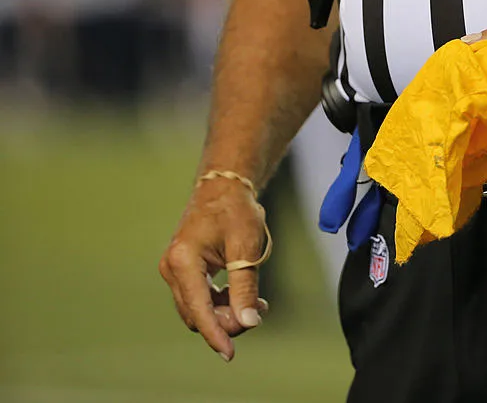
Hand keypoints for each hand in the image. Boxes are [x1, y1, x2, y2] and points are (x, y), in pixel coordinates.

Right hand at [159, 176, 269, 360]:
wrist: (224, 186)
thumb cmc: (235, 210)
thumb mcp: (246, 247)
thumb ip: (246, 286)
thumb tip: (248, 322)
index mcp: (183, 261)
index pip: (198, 309)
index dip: (216, 334)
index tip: (230, 354)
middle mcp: (172, 268)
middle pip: (197, 314)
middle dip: (227, 321)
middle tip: (259, 311)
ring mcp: (175, 270)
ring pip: (198, 309)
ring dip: (226, 313)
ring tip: (257, 304)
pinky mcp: (183, 270)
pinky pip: (200, 298)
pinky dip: (221, 303)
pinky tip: (245, 298)